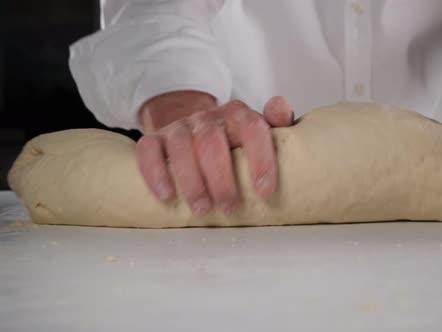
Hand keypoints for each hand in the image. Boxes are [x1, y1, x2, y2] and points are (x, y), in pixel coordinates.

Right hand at [136, 91, 293, 214]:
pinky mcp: (155, 139)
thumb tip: (281, 107)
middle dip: (221, 179)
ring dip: (191, 181)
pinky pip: (148, 150)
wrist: (196, 127)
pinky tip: (167, 195)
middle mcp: (207, 118)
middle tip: (230, 208)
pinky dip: (155, 173)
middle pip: (211, 142)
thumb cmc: (235, 140)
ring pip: (181, 147)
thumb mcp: (259, 132)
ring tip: (202, 210)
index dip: (260, 159)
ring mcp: (179, 127)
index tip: (264, 191)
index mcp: (238, 115)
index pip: (251, 128)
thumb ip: (276, 122)